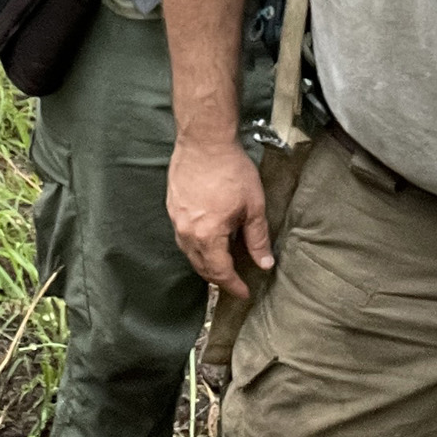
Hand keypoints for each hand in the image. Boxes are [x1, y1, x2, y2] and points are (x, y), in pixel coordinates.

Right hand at [167, 131, 274, 297]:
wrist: (204, 143)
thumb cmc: (231, 170)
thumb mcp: (254, 206)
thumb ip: (258, 239)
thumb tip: (264, 264)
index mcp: (207, 235)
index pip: (219, 272)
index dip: (233, 285)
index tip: (244, 293)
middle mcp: (186, 233)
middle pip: (201, 267)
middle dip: (218, 279)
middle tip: (235, 282)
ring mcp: (176, 221)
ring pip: (190, 254)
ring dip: (206, 263)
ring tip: (224, 264)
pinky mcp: (172, 210)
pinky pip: (183, 238)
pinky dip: (197, 247)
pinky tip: (210, 241)